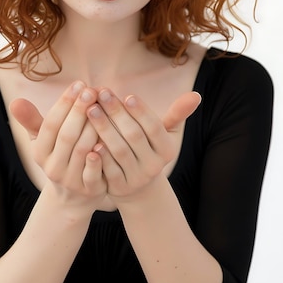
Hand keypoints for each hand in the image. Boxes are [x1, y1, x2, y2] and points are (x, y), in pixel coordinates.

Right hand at [10, 82, 107, 208]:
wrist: (72, 198)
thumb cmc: (60, 158)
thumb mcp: (44, 142)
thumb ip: (32, 120)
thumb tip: (15, 100)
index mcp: (40, 152)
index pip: (51, 124)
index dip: (65, 103)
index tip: (79, 84)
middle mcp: (52, 167)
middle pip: (67, 135)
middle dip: (80, 110)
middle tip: (92, 89)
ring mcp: (71, 180)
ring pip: (82, 150)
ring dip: (93, 127)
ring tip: (103, 106)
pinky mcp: (89, 189)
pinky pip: (94, 171)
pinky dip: (99, 156)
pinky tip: (106, 139)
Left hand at [86, 89, 200, 200]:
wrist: (139, 189)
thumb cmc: (149, 150)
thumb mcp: (165, 135)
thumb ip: (177, 114)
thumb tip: (196, 95)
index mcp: (166, 150)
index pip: (155, 128)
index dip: (142, 111)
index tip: (127, 95)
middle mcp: (153, 166)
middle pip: (134, 136)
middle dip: (117, 113)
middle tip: (102, 93)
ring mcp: (135, 178)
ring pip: (118, 150)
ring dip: (103, 128)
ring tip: (90, 108)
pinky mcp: (118, 187)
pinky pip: (107, 168)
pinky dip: (98, 152)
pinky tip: (87, 135)